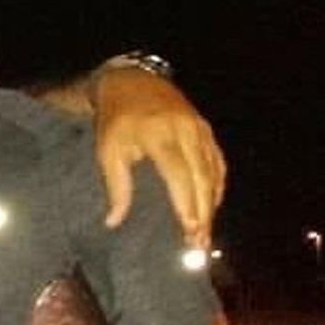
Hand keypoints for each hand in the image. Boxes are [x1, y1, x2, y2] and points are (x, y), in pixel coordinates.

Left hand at [92, 68, 225, 247]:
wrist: (133, 82)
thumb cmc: (116, 120)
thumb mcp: (108, 151)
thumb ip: (116, 186)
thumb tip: (113, 222)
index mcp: (159, 134)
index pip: (179, 173)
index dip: (186, 201)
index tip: (189, 228)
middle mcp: (185, 130)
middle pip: (201, 176)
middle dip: (203, 211)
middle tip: (200, 242)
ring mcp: (199, 128)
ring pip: (212, 171)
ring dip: (211, 204)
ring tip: (206, 233)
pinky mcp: (206, 129)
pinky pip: (217, 162)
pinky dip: (216, 186)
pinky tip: (211, 207)